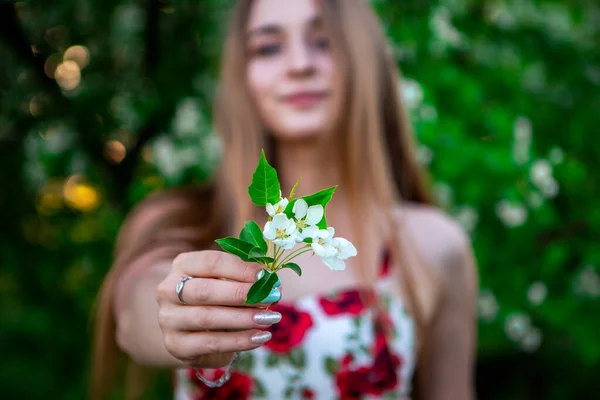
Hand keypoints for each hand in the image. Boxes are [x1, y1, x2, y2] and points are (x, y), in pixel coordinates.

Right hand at [156, 250, 281, 368]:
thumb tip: (272, 283)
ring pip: (207, 318)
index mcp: (183, 265)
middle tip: (270, 297)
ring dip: (243, 319)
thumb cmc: (217, 296)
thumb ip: (245, 277)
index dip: (240, 268)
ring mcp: (169, 319)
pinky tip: (260, 337)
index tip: (266, 276)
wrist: (191, 329)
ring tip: (269, 318)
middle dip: (240, 294)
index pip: (211, 262)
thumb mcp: (227, 280)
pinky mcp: (176, 345)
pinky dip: (238, 341)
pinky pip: (210, 343)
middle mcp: (168, 290)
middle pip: (204, 291)